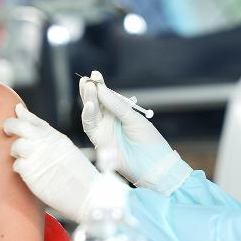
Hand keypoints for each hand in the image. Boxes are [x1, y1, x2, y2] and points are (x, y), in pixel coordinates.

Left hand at [3, 104, 97, 222]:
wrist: (88, 195)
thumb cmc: (80, 177)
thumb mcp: (68, 151)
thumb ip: (51, 140)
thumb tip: (38, 133)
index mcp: (56, 137)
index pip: (34, 120)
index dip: (22, 115)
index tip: (16, 111)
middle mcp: (45, 143)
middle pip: (19, 126)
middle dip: (9, 126)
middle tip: (7, 131)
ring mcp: (37, 156)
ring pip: (15, 145)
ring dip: (15, 152)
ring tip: (22, 158)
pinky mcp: (31, 172)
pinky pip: (16, 165)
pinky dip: (19, 168)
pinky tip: (28, 174)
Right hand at [79, 71, 192, 194]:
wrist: (153, 166)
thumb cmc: (149, 142)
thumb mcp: (135, 120)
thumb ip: (117, 106)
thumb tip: (102, 89)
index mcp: (120, 112)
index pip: (107, 96)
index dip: (100, 85)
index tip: (95, 74)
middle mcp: (110, 120)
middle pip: (95, 102)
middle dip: (89, 90)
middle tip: (86, 79)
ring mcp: (104, 130)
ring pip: (90, 112)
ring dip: (87, 100)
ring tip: (87, 87)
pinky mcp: (99, 141)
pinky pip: (90, 126)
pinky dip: (88, 115)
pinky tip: (90, 105)